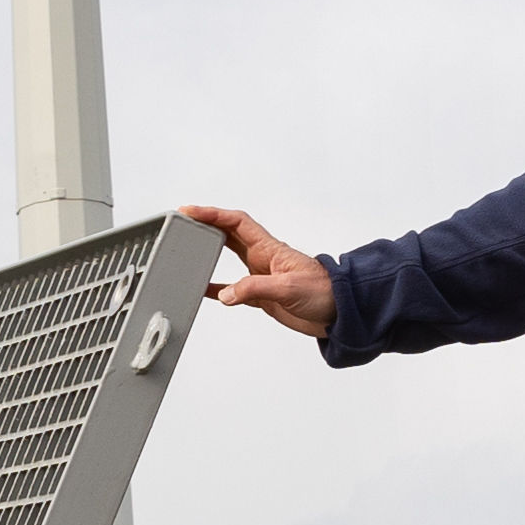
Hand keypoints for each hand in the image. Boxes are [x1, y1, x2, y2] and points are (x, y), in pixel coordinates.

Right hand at [178, 204, 336, 340]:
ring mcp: (262, 276)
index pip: (236, 222)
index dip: (214, 213)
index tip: (191, 210)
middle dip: (207, 225)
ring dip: (210, 252)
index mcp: (269, 249)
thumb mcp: (288, 288)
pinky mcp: (264, 296)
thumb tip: (225, 294)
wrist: (341, 313)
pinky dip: (218, 288)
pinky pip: (235, 289)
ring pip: (230, 258)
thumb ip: (254, 288)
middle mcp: (263, 258)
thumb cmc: (325, 293)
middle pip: (229, 234)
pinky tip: (205, 290)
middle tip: (183, 222)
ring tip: (188, 249)